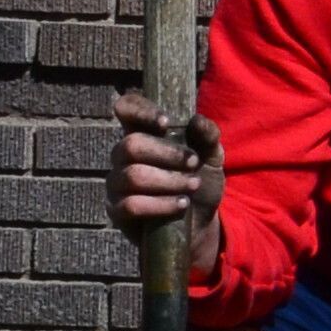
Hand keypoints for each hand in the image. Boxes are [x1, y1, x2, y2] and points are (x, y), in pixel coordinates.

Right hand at [104, 90, 222, 279]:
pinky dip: (161, 204)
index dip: (140, 110)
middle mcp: (123, 155)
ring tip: (192, 186)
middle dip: (167, 154)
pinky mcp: (117, 211)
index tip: (166, 122)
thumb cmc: (200, 180)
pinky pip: (131, 204)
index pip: (126, 108)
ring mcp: (117, 183)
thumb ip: (208, 136)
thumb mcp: (212, 157)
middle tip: (193, 163)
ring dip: (169, 181)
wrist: (201, 222)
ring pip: (133, 176)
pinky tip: (180, 204)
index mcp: (143, 132)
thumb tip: (197, 122)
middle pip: (130, 144)